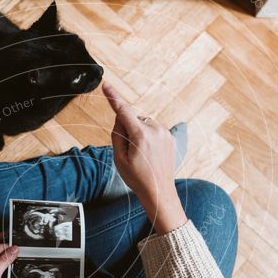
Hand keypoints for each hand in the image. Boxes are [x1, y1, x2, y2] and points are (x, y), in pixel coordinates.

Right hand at [103, 82, 186, 233]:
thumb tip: (121, 119)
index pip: (124, 111)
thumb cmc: (137, 178)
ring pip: (144, 124)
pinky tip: (149, 154)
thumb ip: (117, 135)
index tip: (107, 85)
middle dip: (128, 129)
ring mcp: (165, 133)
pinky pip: (153, 130)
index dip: (114, 97)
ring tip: (141, 155)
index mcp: (141, 135)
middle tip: (129, 151)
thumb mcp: (119, 158)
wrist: (159, 192)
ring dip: (139, 133)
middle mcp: (155, 130)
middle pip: (134, 119)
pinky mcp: (170, 137)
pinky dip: (148, 138)